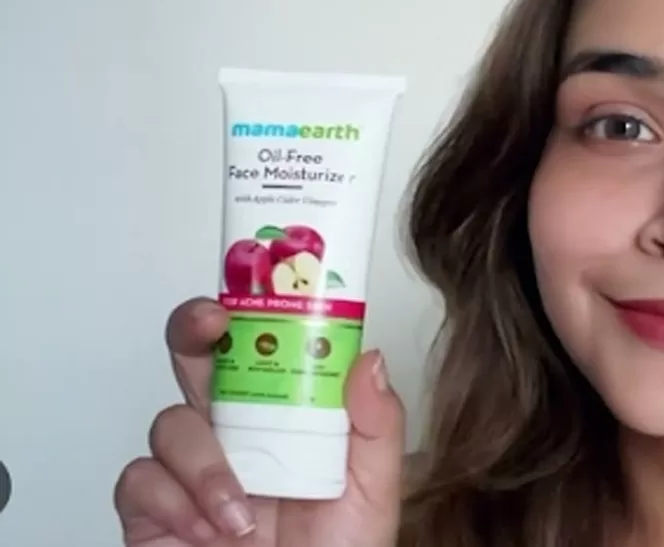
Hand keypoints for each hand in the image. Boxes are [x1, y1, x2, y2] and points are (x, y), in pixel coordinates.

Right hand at [113, 297, 405, 545]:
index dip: (256, 310)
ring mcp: (191, 468)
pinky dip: (172, 501)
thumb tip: (371, 359)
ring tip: (240, 512)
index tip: (265, 288)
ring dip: (202, 461)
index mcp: (287, 415)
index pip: (264, 347)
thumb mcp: (375, 489)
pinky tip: (208, 528)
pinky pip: (138, 479)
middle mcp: (235, 432)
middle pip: (198, 355)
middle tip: (211, 323)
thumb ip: (377, 425)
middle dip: (195, 325)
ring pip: (170, 421)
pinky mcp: (153, 510)